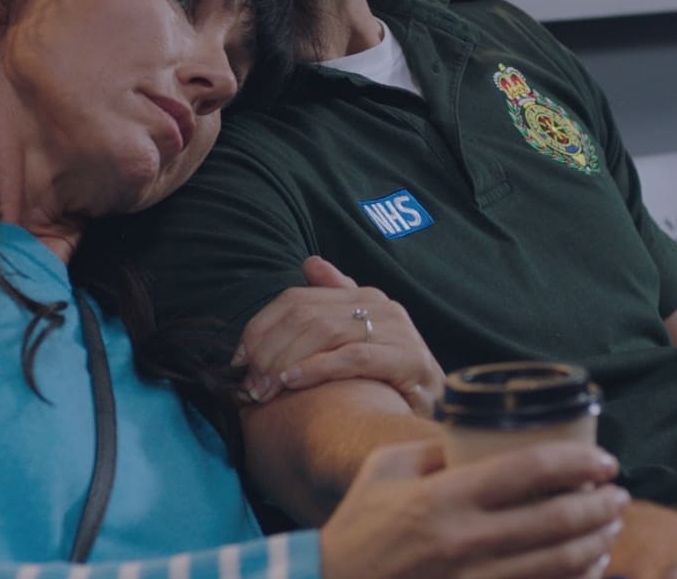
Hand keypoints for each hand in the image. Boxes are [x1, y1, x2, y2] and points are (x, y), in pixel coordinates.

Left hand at [233, 256, 445, 414]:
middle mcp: (383, 307)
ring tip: (263, 388)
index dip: (262, 326)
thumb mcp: (358, 339)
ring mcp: (399, 332)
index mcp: (365, 297)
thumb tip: (310, 262)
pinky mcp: (409, 360)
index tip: (238, 358)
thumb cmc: (389, 378)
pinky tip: (292, 382)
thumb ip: (334, 301)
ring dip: (286, 362)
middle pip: (308, 316)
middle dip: (269, 349)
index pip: (298, 299)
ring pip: (326, 333)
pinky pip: (353, 358)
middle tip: (247, 382)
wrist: (437, 412)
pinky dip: (317, 368)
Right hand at [322, 439, 628, 578]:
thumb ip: (437, 450)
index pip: (528, 472)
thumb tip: (483, 434)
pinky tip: (588, 567)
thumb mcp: (386, 470)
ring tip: (611, 528)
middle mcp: (464, 542)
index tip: (605, 462)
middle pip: (556, 522)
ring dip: (596, 545)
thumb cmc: (359, 525)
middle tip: (618, 495)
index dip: (578, 464)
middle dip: (600, 507)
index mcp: (443, 499)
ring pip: (557, 565)